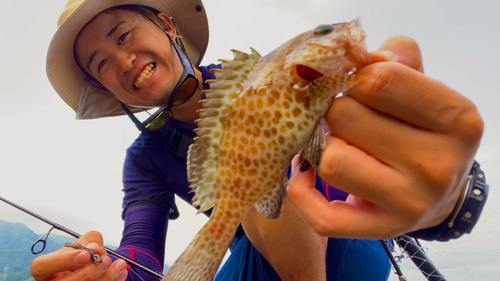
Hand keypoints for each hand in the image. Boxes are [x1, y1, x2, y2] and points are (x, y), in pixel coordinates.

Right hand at [31, 231, 127, 280]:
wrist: (95, 266)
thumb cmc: (85, 253)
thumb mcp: (86, 242)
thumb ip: (91, 240)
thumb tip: (94, 249)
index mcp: (45, 269)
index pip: (40, 267)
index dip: (63, 261)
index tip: (85, 254)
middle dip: (89, 273)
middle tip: (106, 260)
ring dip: (106, 278)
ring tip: (120, 264)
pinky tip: (121, 272)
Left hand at [287, 36, 483, 238]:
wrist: (438, 191)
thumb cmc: (422, 130)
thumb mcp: (424, 88)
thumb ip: (396, 61)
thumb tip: (356, 56)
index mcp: (456, 119)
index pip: (380, 80)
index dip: (354, 77)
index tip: (352, 85)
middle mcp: (437, 165)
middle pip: (345, 117)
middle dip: (335, 110)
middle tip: (344, 118)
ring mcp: (410, 203)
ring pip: (330, 160)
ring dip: (321, 147)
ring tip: (334, 143)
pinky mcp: (381, 230)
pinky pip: (321, 216)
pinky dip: (302, 191)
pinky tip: (308, 174)